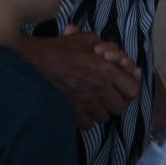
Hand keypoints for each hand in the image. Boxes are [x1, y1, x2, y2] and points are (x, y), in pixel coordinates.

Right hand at [23, 27, 142, 128]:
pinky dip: (86, 120)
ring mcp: (85, 101)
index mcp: (106, 68)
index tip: (123, 86)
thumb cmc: (59, 48)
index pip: (132, 89)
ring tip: (93, 103)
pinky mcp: (71, 110)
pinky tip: (80, 110)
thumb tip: (113, 53)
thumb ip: (105, 46)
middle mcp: (99, 87)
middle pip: (119, 107)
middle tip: (106, 96)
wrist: (33, 61)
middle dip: (115, 102)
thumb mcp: (86, 39)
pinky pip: (87, 125)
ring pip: (104, 117)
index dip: (130, 89)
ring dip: (100, 111)